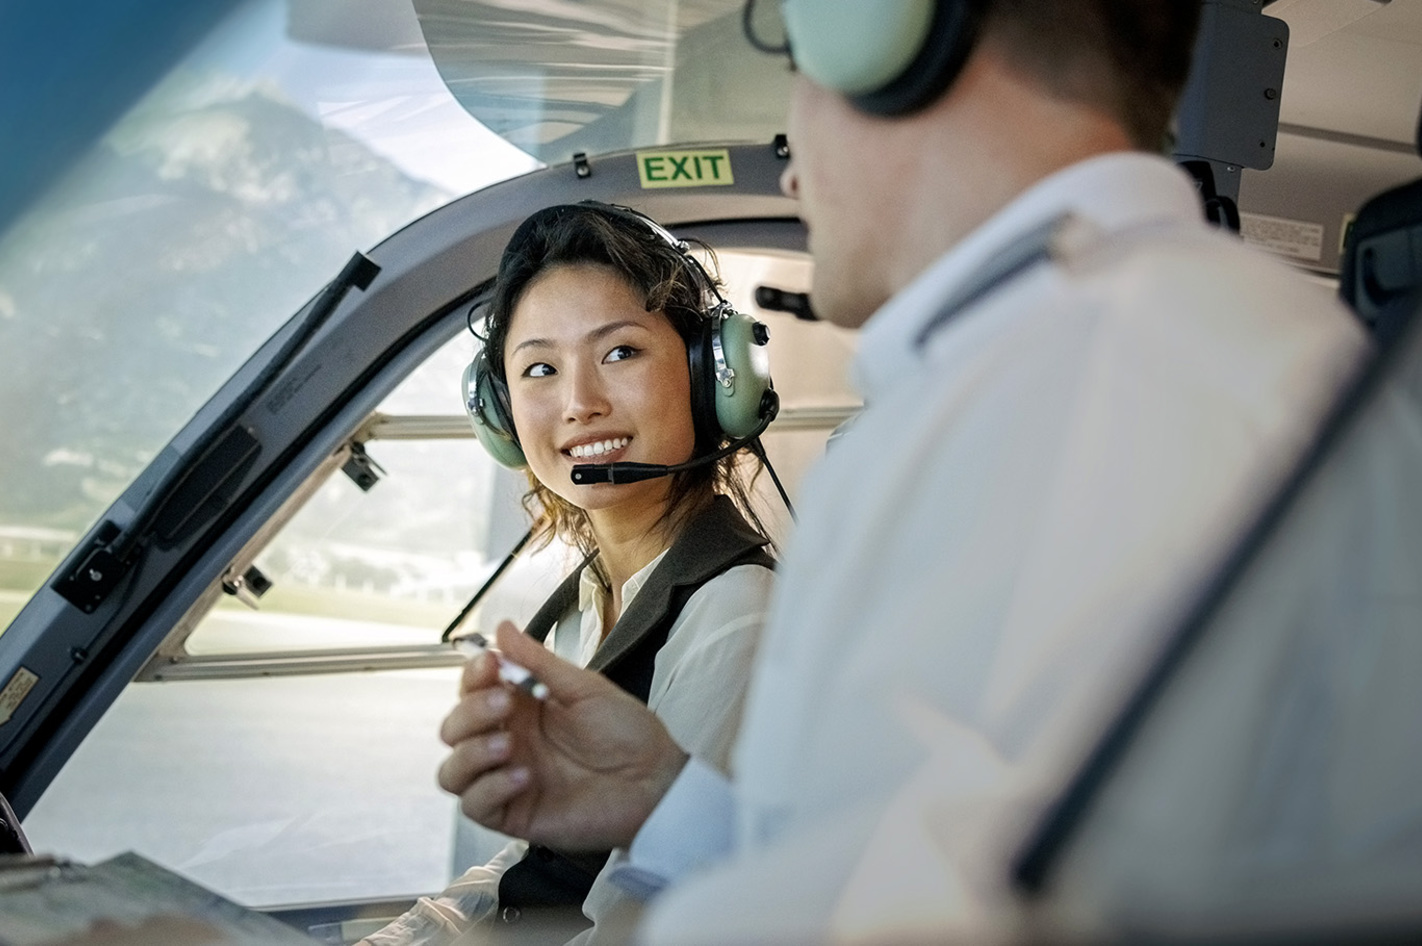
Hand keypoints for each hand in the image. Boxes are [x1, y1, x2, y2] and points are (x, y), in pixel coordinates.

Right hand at [438, 620, 687, 850]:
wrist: (654, 780)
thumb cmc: (627, 732)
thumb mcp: (584, 689)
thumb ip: (538, 663)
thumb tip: (502, 627)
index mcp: (520, 708)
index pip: (472, 690)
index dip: (472, 676)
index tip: (491, 664)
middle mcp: (507, 742)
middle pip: (454, 729)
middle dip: (470, 712)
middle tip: (505, 704)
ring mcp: (506, 779)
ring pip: (452, 771)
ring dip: (470, 752)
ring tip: (508, 746)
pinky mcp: (515, 814)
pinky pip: (475, 805)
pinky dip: (489, 787)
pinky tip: (524, 776)